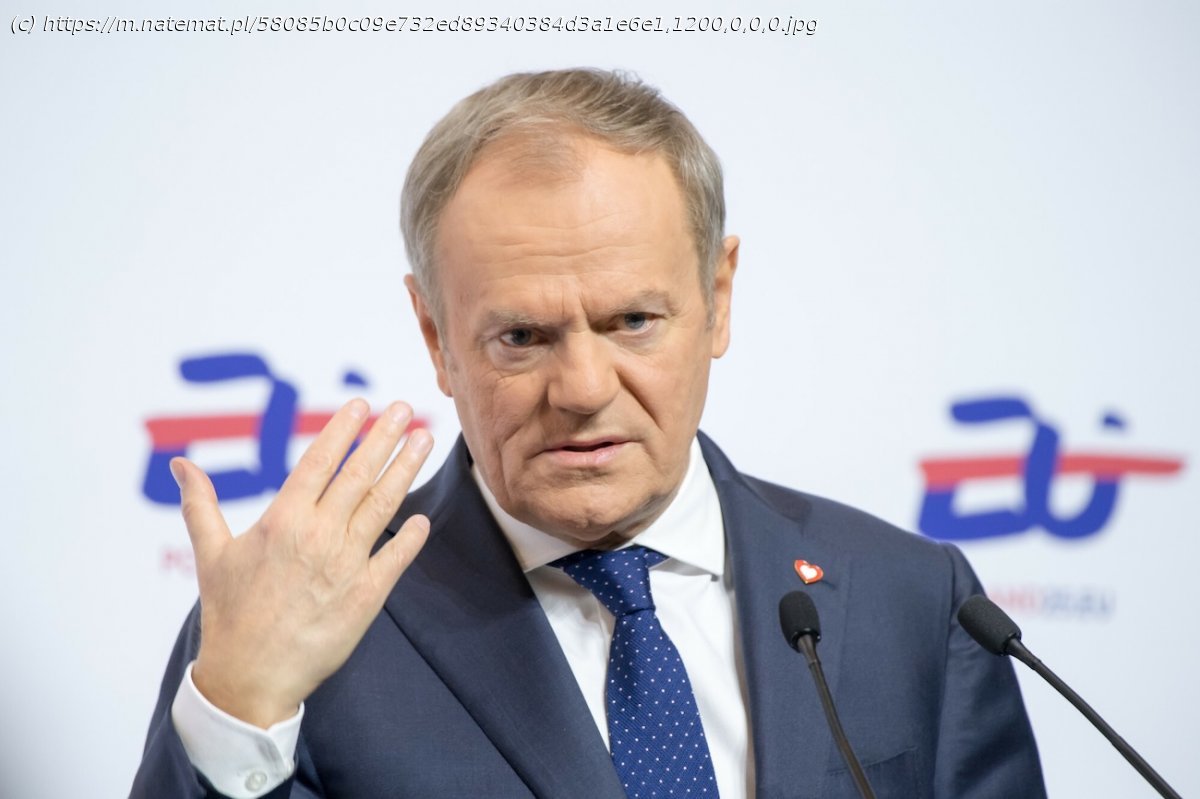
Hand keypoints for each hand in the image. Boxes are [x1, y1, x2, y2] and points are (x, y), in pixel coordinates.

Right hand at [170, 399, 432, 727]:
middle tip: (405, 409)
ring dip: (405, 469)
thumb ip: (200, 504)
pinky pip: (394, 558)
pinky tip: (424, 517)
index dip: (343, 429)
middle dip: (384, 437)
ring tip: (424, 439)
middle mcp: (318, 535)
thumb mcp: (210, 554)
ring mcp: (345, 565)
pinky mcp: (365, 596)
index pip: (320, 461)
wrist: (249, 677)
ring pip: (382, 505)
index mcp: (282, 520)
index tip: (363, 404)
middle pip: (358, 474)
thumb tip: (179, 465)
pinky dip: (412, 536)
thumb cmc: (229, 614)